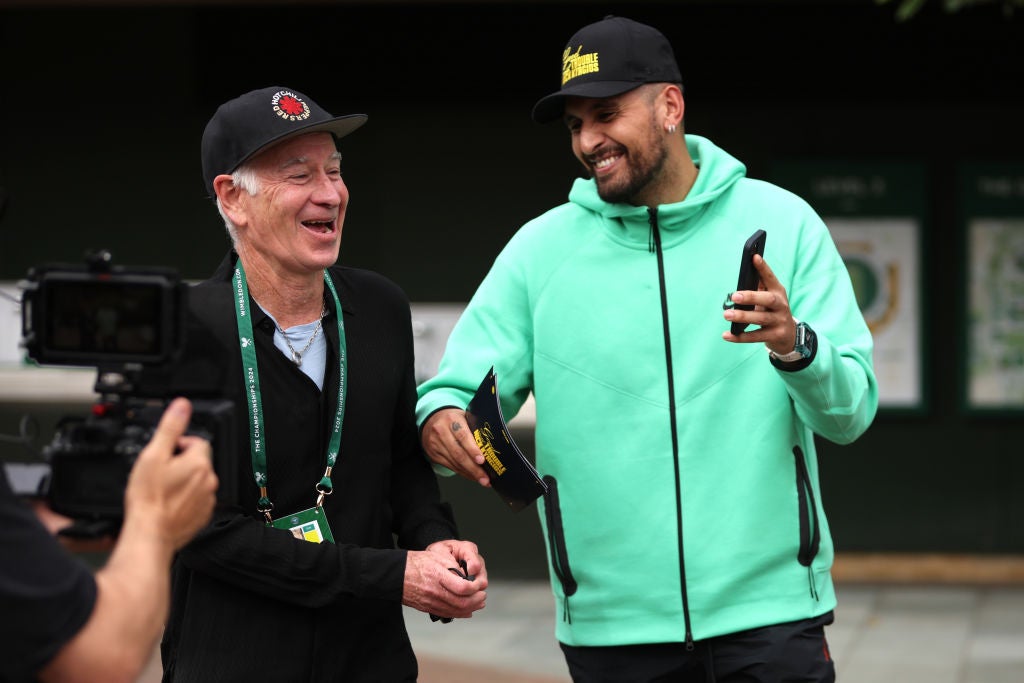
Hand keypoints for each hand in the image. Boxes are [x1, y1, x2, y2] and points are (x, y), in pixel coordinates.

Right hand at [123, 398, 218, 550]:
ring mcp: (207, 499)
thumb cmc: (149, 498)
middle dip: (181, 462)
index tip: (165, 453)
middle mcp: (209, 480)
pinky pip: (197, 500)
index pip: (197, 442)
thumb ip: (170, 428)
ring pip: (198, 481)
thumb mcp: (154, 455)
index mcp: (199, 463)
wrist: (150, 532)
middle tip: (160, 472)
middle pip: (198, 461)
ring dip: (184, 481)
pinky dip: (185, 499)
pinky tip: (168, 502)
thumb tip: (182, 406)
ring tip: (162, 489)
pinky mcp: (202, 515)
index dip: (179, 444)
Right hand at [402, 540, 487, 619]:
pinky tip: (468, 610)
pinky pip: (448, 614)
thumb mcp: (438, 556)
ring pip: (456, 610)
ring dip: (471, 608)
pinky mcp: (428, 608)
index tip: (480, 584)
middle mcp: (435, 591)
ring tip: (479, 602)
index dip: (475, 588)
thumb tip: (469, 576)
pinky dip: (460, 613)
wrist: (398, 574)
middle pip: (462, 602)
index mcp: (439, 576)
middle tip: (483, 595)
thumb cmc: (418, 562)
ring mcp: (431, 602)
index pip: (463, 588)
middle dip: (476, 600)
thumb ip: (455, 567)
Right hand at [421, 408, 490, 486]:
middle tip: (485, 477)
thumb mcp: (463, 417)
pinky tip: (471, 476)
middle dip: (473, 468)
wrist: (431, 420)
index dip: (473, 450)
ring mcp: (435, 444)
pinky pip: (450, 466)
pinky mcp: (433, 455)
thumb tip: (491, 446)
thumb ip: (474, 428)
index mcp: (451, 420)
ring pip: (454, 462)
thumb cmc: (453, 419)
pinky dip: (462, 472)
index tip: (482, 460)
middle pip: (458, 453)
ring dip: (469, 473)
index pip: (463, 436)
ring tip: (482, 479)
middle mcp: (441, 432)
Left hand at [722, 254, 797, 353]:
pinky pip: (756, 336)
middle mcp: (781, 305)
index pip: (771, 278)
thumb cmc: (772, 311)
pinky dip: (740, 337)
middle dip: (751, 297)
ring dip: (743, 316)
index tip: (754, 257)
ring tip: (727, 314)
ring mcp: (779, 321)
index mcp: (778, 292)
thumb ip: (758, 287)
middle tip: (734, 296)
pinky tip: (726, 335)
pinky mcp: (775, 336)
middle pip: (768, 300)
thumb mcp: (769, 297)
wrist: (789, 336)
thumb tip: (743, 274)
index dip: (763, 268)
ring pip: (760, 318)